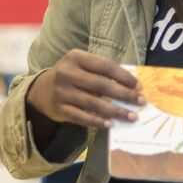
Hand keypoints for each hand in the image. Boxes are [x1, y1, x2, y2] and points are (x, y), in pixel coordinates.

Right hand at [27, 49, 144, 129]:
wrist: (42, 90)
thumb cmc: (72, 76)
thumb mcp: (82, 66)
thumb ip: (102, 72)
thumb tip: (131, 85)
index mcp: (76, 57)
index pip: (105, 66)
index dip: (124, 76)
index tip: (139, 86)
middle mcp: (67, 73)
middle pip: (101, 85)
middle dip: (124, 94)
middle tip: (141, 102)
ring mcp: (61, 92)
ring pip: (93, 103)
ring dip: (115, 111)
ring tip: (132, 116)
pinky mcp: (59, 109)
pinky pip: (81, 117)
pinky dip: (97, 121)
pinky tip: (110, 124)